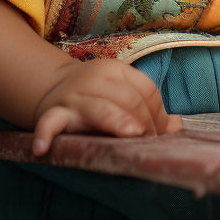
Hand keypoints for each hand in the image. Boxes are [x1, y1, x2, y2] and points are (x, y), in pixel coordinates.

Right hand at [32, 60, 182, 155]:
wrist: (51, 86)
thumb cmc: (97, 95)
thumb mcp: (121, 93)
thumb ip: (148, 108)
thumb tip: (177, 127)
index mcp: (116, 70)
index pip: (146, 90)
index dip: (159, 114)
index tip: (161, 137)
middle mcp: (96, 79)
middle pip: (129, 100)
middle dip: (144, 125)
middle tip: (149, 147)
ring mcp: (74, 96)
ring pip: (100, 109)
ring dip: (117, 121)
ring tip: (130, 135)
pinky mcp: (53, 113)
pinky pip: (49, 122)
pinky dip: (46, 134)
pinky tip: (42, 149)